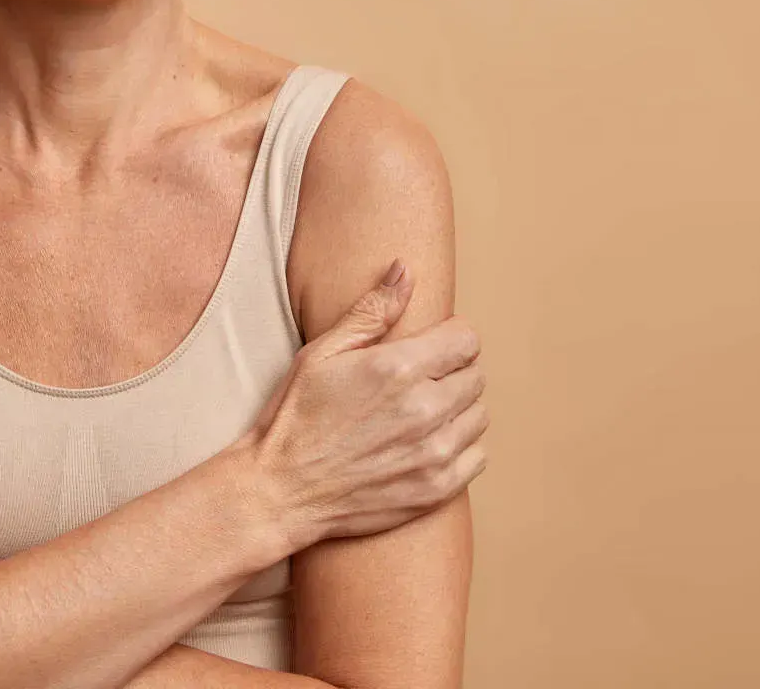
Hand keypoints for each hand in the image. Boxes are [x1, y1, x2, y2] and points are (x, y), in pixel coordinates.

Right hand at [240, 261, 488, 547]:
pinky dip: (460, 446)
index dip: (448, 337)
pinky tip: (428, 443)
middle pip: (476, 375)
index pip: (466, 339)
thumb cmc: (295, 417)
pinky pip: (477, 456)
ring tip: (422, 411)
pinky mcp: (436, 489)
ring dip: (458, 408)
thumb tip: (405, 269)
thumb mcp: (322, 352)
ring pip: (479, 415)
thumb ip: (372, 310)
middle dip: (453, 370)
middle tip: (419, 379)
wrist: (281, 490)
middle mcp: (424, 410)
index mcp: (398, 368)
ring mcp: (433, 453)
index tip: (429, 346)